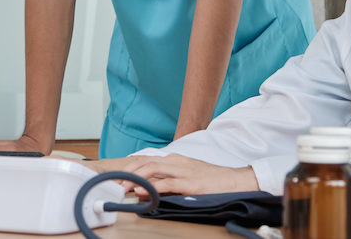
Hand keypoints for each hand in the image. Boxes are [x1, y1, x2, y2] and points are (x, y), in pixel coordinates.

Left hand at [109, 154, 259, 196]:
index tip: (118, 176)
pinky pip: (167, 183)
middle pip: (145, 162)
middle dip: (128, 172)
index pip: (147, 160)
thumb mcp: (187, 178)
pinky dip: (153, 187)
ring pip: (153, 170)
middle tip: (115, 183)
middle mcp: (177, 162)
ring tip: (124, 187)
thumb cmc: (212, 180)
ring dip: (136, 178)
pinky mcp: (190, 183)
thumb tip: (144, 190)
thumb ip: (166, 182)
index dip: (130, 168)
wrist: (235, 180)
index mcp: (175, 159)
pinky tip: (144, 192)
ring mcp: (183, 171)